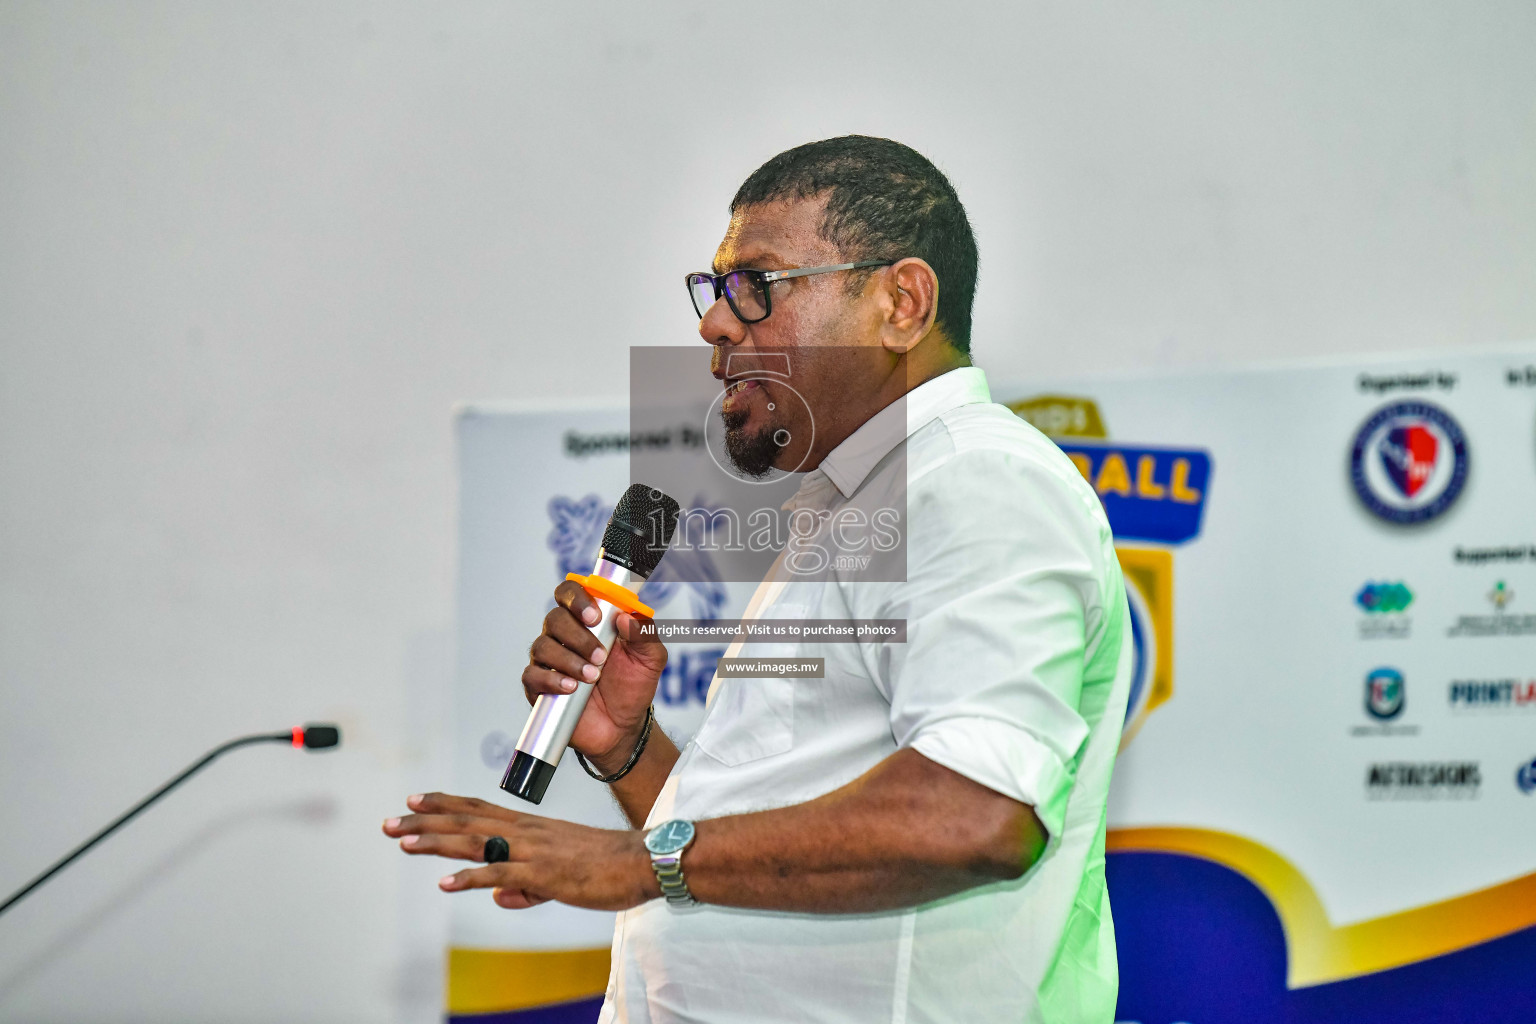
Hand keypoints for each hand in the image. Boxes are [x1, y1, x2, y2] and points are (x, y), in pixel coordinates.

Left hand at [382, 792, 655, 910]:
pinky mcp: (544, 874)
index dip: (445, 805)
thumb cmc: (607, 865)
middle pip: (467, 822)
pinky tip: (447, 883)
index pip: (479, 809)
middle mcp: (526, 832)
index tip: (415, 800)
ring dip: (437, 842)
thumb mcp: (559, 876)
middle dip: (426, 822)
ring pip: (476, 842)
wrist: (642, 860)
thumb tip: (497, 898)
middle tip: (391, 822)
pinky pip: (501, 874)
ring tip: (405, 842)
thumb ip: (525, 887)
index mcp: (530, 828)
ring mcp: (533, 851)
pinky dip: (471, 878)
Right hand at [523, 578, 667, 770]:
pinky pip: (533, 675)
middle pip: (555, 618)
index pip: (571, 593)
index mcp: (589, 620)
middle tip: (601, 656)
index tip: (595, 616)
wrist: (624, 727)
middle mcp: (565, 636)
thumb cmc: (633, 686)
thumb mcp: (651, 658)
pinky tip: (571, 687)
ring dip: (569, 660)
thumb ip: (645, 633)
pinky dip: (551, 680)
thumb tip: (626, 617)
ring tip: (593, 677)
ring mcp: (550, 661)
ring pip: (543, 646)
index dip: (578, 598)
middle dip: (579, 636)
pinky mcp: (539, 686)